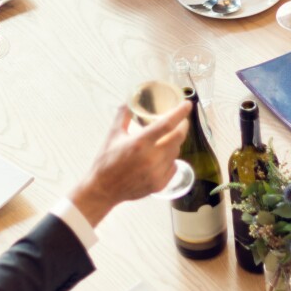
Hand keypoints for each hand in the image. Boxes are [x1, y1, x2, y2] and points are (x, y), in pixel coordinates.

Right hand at [69, 102, 190, 226]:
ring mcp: (157, 173)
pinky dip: (171, 159)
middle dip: (183, 126)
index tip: (187, 104)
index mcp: (139, 143)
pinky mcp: (159, 184)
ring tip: (168, 138)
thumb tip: (129, 101)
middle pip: (178, 137)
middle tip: (182, 120)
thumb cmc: (106, 161)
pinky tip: (163, 156)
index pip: (167, 124)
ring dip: (175, 142)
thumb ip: (122, 116)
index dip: (180, 112)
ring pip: (176, 152)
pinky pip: (173, 166)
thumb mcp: (113, 135)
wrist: (103, 190)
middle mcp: (151, 158)